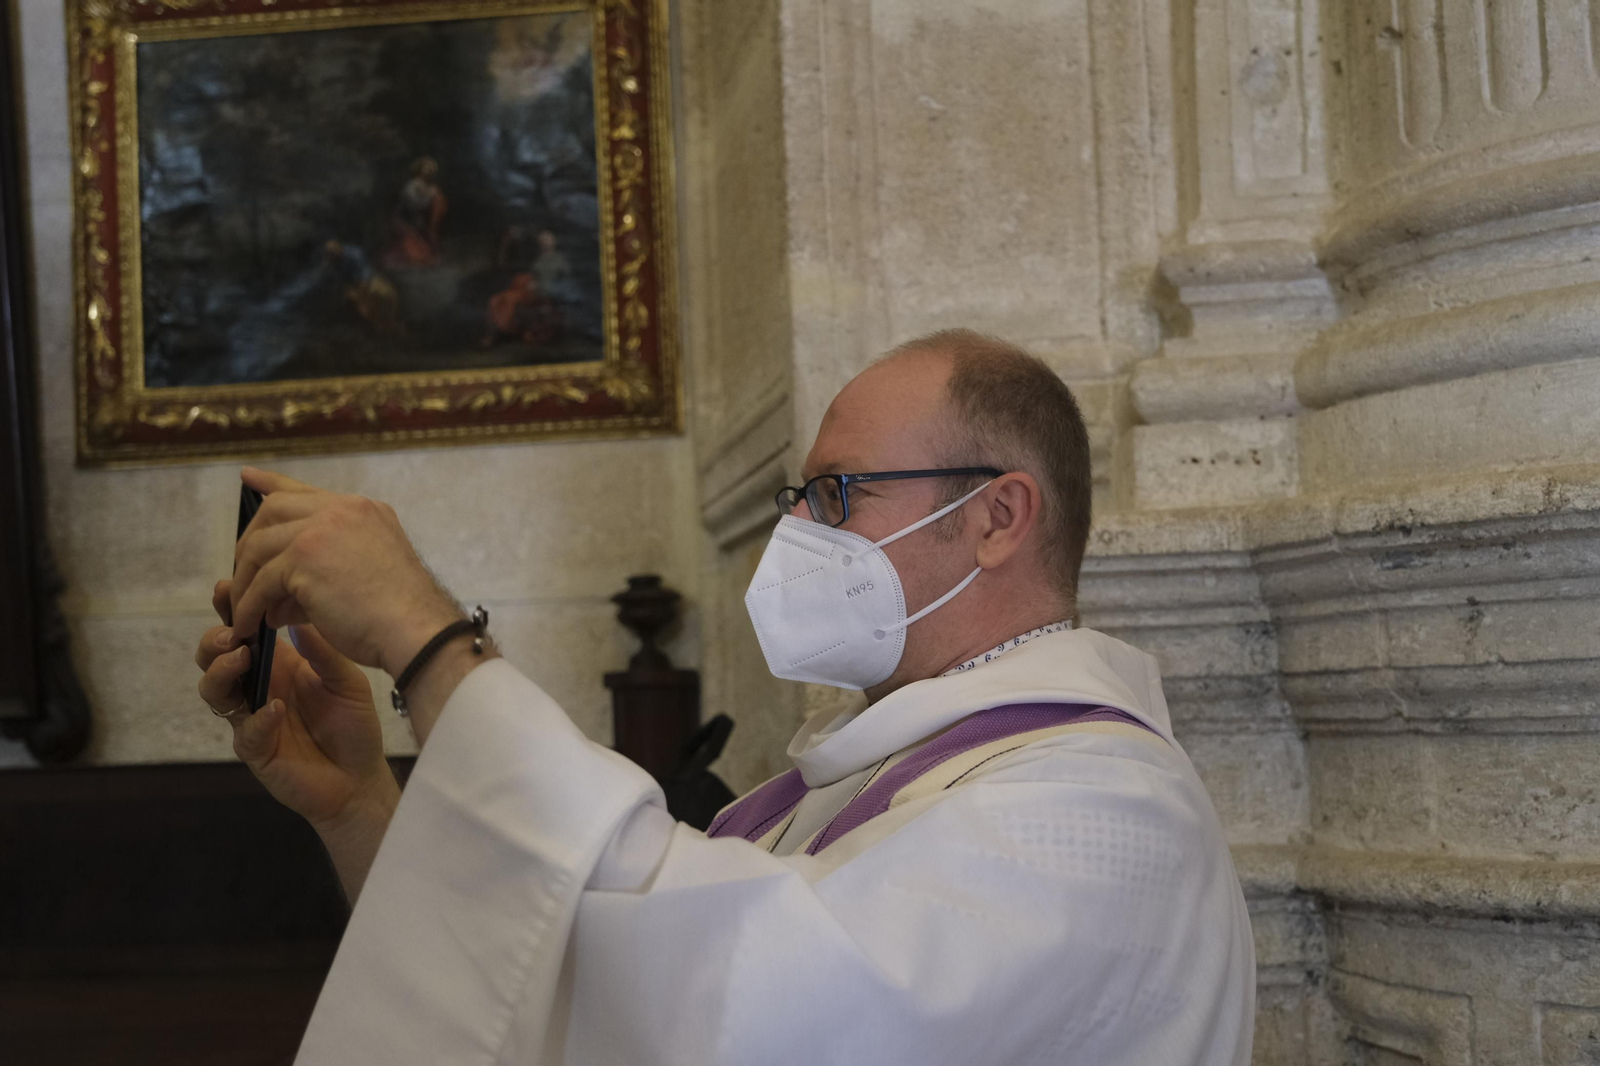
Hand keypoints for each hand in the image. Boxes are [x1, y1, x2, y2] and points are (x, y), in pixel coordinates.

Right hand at [198, 578, 396, 833]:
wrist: (360, 778)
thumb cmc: (353, 725)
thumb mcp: (345, 679)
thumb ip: (323, 651)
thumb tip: (300, 617)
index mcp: (277, 666)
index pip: (243, 634)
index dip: (230, 612)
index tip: (226, 588)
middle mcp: (257, 689)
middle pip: (214, 659)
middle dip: (215, 641)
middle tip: (232, 632)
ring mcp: (251, 720)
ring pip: (214, 694)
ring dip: (222, 672)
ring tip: (243, 657)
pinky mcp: (257, 751)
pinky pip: (245, 734)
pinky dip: (257, 720)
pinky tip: (275, 710)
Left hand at [227, 467, 462, 677]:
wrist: (415, 630)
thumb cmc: (399, 614)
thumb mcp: (367, 572)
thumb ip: (324, 568)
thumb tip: (278, 594)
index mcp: (362, 510)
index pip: (305, 491)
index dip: (271, 483)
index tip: (247, 476)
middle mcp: (342, 510)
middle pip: (273, 510)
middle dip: (250, 542)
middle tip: (243, 574)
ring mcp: (321, 529)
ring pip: (260, 546)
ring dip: (246, 581)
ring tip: (245, 611)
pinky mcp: (304, 557)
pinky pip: (261, 581)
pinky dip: (250, 606)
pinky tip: (249, 625)